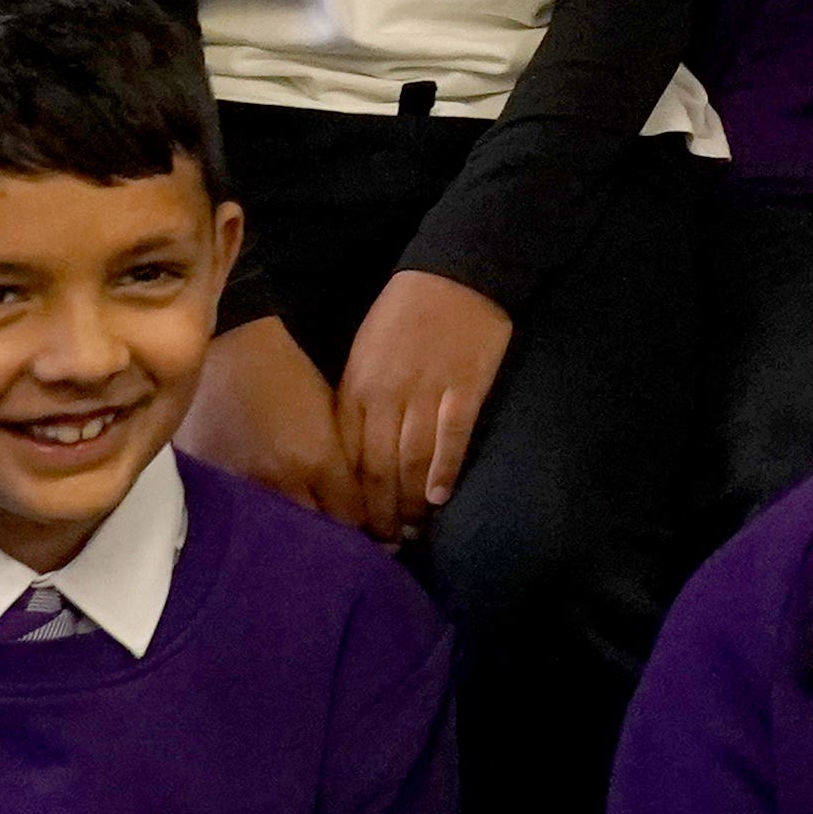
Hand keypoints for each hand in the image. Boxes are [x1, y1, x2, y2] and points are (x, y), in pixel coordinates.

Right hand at [182, 317, 359, 529]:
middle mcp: (280, 481)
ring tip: (309, 546)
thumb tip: (361, 502)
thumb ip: (343, 461)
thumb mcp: (328, 415)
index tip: (379, 539)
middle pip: (314, 533)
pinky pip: (238, 520)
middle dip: (335, 542)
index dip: (368, 532)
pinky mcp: (207, 486)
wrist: (225, 348)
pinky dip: (255, 525)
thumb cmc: (287, 374)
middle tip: (350, 549)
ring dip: (294, 540)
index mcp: (316, 460)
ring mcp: (240, 488)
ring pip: (275, 533)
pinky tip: (265, 529)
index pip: (350, 519)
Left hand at [333, 269, 511, 544]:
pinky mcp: (465, 387)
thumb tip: (352, 452)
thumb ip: (357, 402)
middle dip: (380, 510)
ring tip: (414, 528)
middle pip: (377, 468)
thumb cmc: (404, 314)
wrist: (455, 273)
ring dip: (411, 501)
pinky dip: (445, 470)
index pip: (347, 457)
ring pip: (412, 460)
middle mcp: (388, 396)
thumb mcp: (363, 355)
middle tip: (387, 540)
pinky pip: (452, 437)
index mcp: (358, 388)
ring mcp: (427, 392)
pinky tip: (441, 497)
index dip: (350, 497)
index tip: (355, 525)